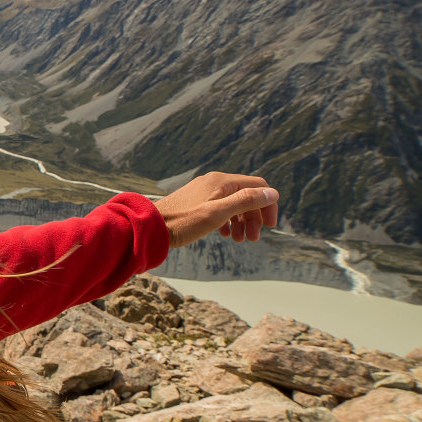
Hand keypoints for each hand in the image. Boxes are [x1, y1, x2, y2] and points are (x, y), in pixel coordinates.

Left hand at [153, 172, 278, 248]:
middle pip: (246, 196)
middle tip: (253, 239)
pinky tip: (226, 234)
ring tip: (239, 240)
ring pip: (233, 203)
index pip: (258, 187)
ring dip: (242, 221)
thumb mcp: (217, 214)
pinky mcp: (196, 202)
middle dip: (254, 217)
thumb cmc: (182, 222)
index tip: (270, 227)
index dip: (268, 205)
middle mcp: (214, 182)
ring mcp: (204, 191)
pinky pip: (220, 208)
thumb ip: (245, 202)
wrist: (149, 227)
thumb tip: (272, 193)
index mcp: (222, 181)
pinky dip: (228, 221)